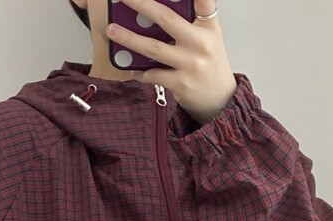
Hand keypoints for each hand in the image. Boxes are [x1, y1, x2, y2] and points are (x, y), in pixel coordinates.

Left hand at [106, 0, 236, 125]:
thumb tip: (156, 9)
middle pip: (167, 19)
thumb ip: (191, 20)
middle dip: (142, 4)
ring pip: (154, 48)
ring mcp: (190, 64)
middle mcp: (200, 43)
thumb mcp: (208, 36)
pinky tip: (131, 67)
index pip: (204, 1)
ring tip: (112, 30)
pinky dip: (140, 71)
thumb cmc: (209, 62)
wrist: (220, 99)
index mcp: (208, 27)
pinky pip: (153, 74)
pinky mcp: (180, 84)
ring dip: (130, 39)